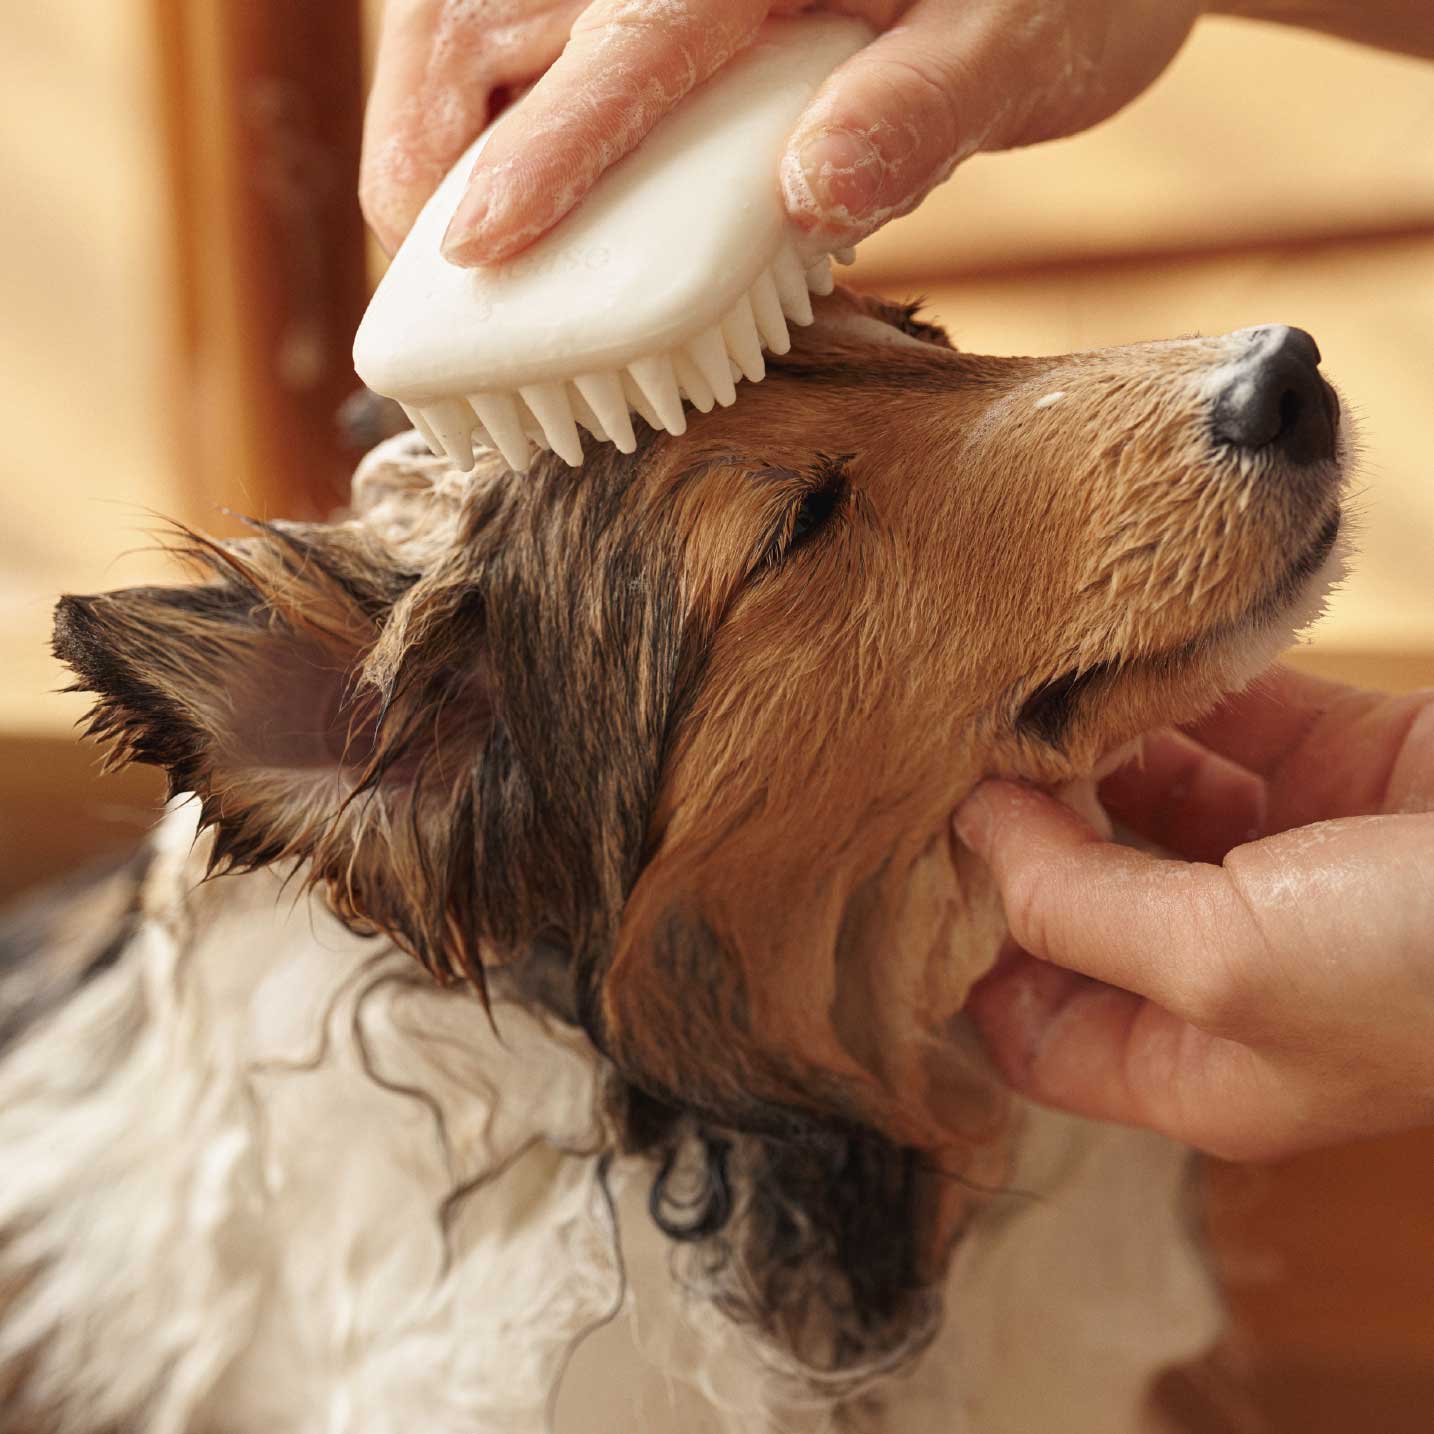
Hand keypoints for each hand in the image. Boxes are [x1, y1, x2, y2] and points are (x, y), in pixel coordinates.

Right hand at [360, 0, 1203, 264]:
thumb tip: (813, 187)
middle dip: (432, 138)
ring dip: (434, 122)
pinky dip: (487, 106)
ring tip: (430, 230)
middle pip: (492, 10)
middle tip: (424, 262)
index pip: (633, 48)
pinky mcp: (662, 5)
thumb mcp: (1029, 47)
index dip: (547, 151)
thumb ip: (922, 108)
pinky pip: (532, 34)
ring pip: (479, 14)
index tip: (480, 247)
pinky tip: (489, 171)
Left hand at [954, 667, 1433, 1160]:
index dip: (962, 957)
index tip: (899, 865)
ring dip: (1074, 753)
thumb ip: (1079, 907)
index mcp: (1200, 1064)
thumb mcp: (1226, 963)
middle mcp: (1230, 968)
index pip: (1034, 1027)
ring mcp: (1282, 863)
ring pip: (1138, 804)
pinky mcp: (1333, 768)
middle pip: (1074, 904)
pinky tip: (1097, 655)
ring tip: (995, 699)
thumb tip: (975, 831)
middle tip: (930, 759)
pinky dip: (1162, 695)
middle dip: (1008, 838)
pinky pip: (1217, 726)